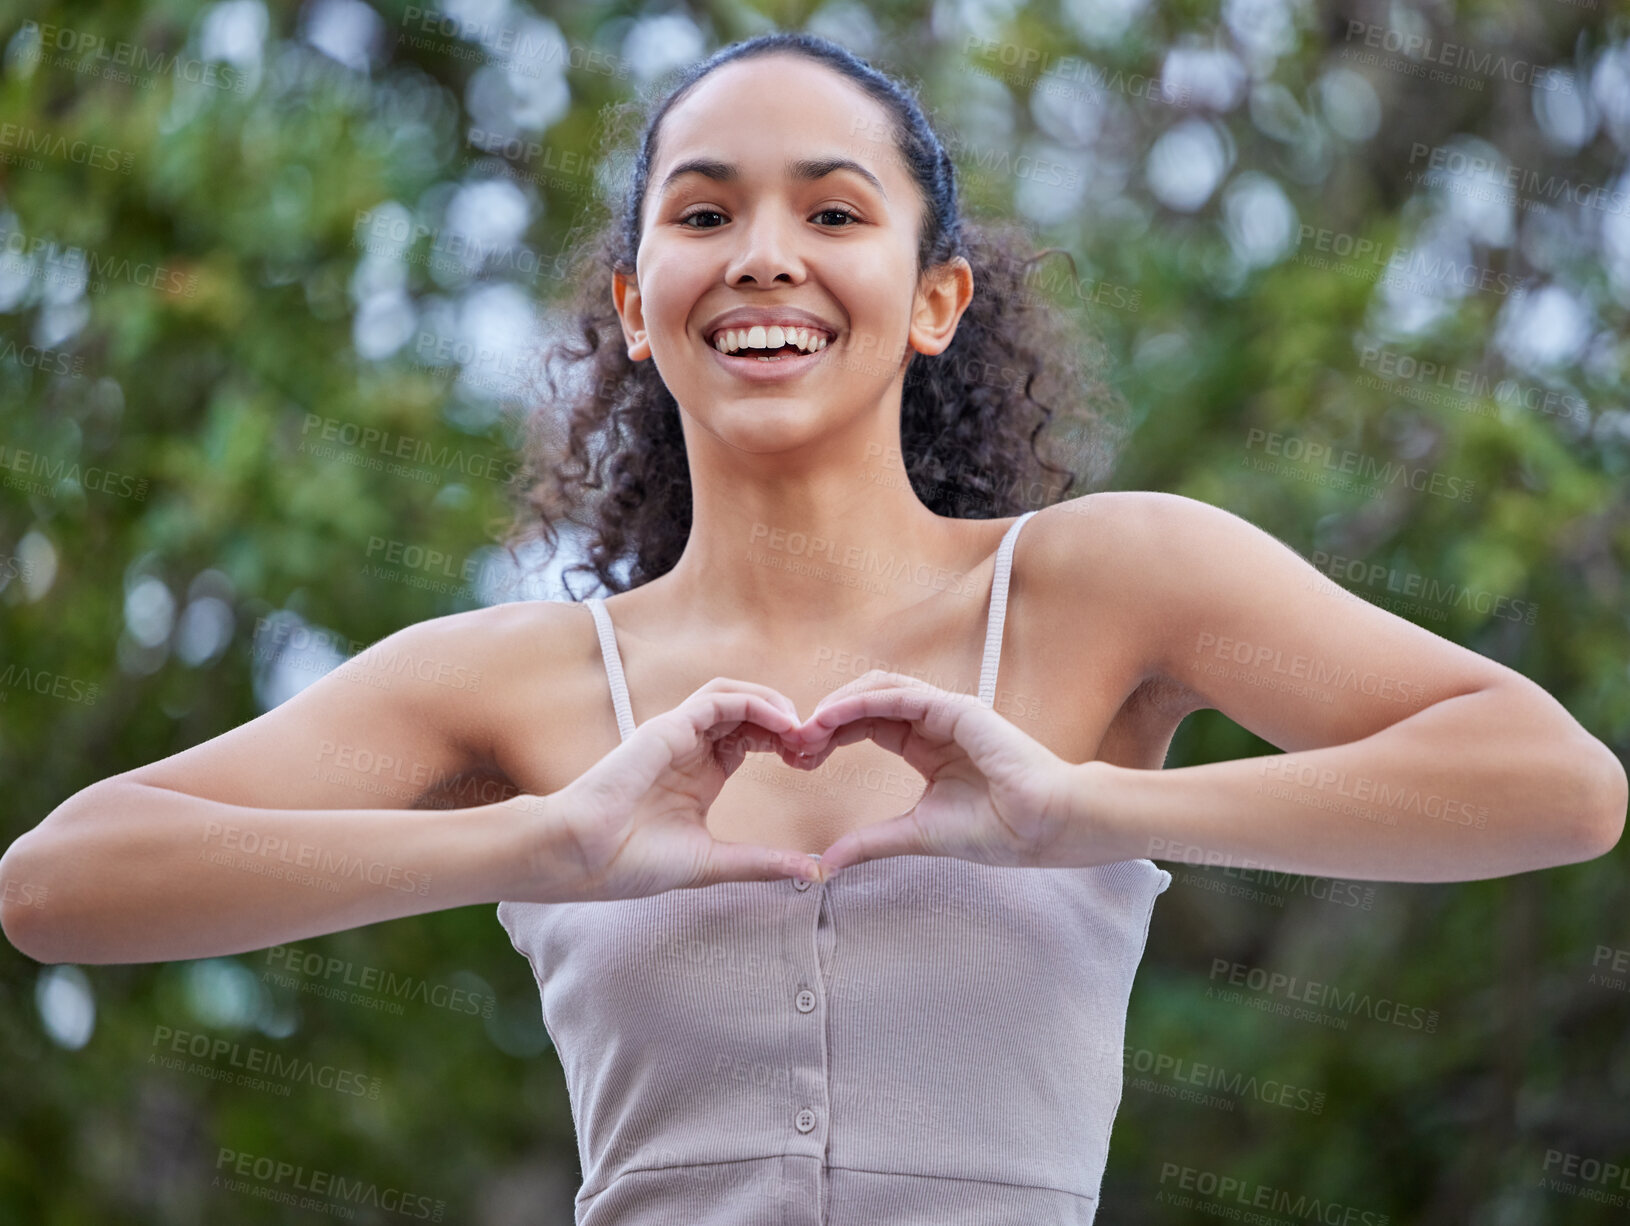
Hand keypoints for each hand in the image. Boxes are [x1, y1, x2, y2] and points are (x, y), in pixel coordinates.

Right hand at [514, 678, 825, 901]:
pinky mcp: (667, 728)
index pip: (749, 738)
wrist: (581, 857)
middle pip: (746, 712)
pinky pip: (719, 700)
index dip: (782, 743)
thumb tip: (815, 872)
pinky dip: (754, 703)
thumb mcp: (712, 863)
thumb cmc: (631, 863)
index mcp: (698, 774)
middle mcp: (689, 748)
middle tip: (812, 743)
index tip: (809, 764)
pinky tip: (782, 722)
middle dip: (784, 720)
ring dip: (772, 703)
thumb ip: (762, 862)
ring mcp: (677, 734)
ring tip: (800, 726)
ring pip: (732, 694)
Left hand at [786, 670, 1087, 873]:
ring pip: (879, 689)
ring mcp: (948, 712)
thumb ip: (871, 842)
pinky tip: (832, 717)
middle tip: (793, 744)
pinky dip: (861, 702)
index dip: (831, 736)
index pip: (867, 725)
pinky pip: (899, 696)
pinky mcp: (958, 709)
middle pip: (866, 703)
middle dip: (826, 719)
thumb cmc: (999, 830)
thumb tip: (826, 862)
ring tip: (807, 730)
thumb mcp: (917, 835)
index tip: (799, 759)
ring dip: (837, 705)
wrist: (1046, 828)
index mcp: (928, 747)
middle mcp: (935, 723)